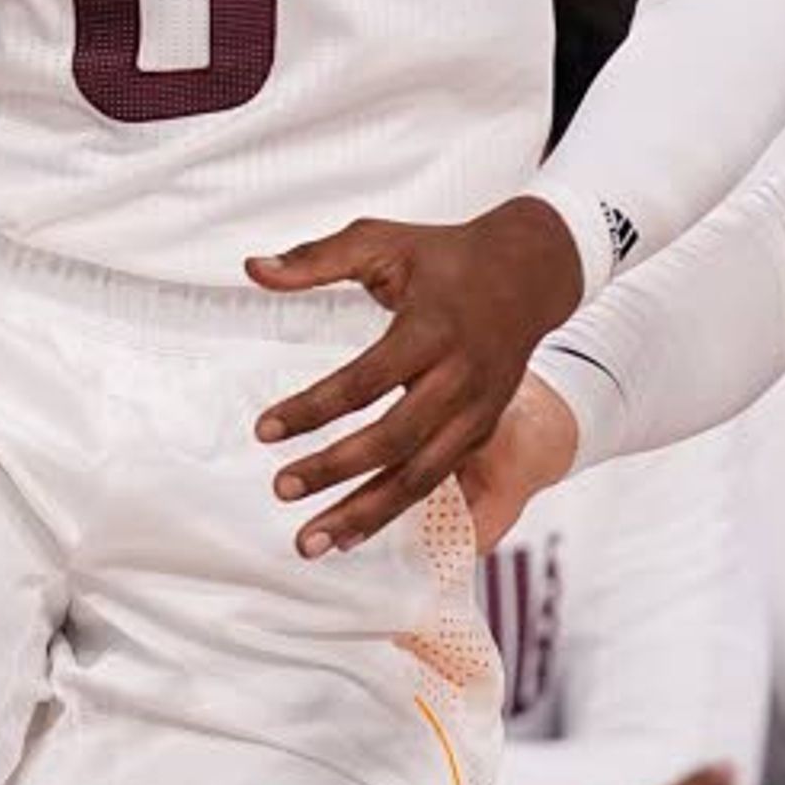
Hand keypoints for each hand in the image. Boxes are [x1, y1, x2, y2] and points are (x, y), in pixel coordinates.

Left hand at [249, 197, 586, 556]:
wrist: (532, 270)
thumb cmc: (447, 255)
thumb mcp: (382, 241)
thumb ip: (315, 259)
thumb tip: (251, 268)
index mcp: (431, 329)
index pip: (364, 380)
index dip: (312, 409)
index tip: (263, 430)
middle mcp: (459, 376)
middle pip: (394, 438)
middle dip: (335, 470)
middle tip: (281, 489)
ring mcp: (477, 409)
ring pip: (420, 475)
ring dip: (365, 514)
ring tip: (311, 542)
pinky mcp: (482, 430)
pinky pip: (436, 480)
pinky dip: (395, 512)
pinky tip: (352, 534)